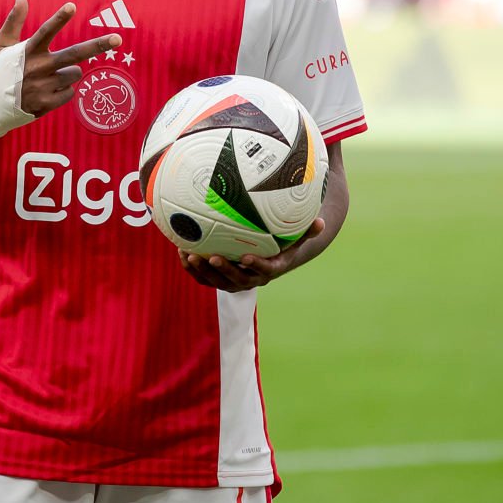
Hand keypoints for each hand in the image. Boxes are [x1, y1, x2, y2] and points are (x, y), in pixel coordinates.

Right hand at [0, 0, 119, 114]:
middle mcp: (38, 68)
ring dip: (68, 74)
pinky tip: (46, 92)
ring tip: (47, 78)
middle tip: (118, 39)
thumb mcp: (1, 45)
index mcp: (27, 51)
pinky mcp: (47, 104)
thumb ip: (14, 21)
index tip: (72, 6)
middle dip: (97, 45)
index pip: (45, 32)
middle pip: (74, 55)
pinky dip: (63, 92)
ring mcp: (43, 87)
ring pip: (75, 74)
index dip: (59, 19)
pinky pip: (70, 93)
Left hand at [178, 218, 325, 292]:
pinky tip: (181, 250)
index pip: (265, 271)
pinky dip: (192, 267)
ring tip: (189, 254)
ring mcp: (233, 281)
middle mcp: (251, 279)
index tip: (246, 256)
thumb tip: (321, 221)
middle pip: (236, 281)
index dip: (256, 266)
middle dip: (223, 271)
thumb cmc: (284, 243)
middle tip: (212, 256)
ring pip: (216, 281)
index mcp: (270, 269)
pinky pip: (204, 277)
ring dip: (202, 270)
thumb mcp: (298, 238)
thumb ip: (309, 230)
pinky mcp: (219, 278)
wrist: (269, 258)